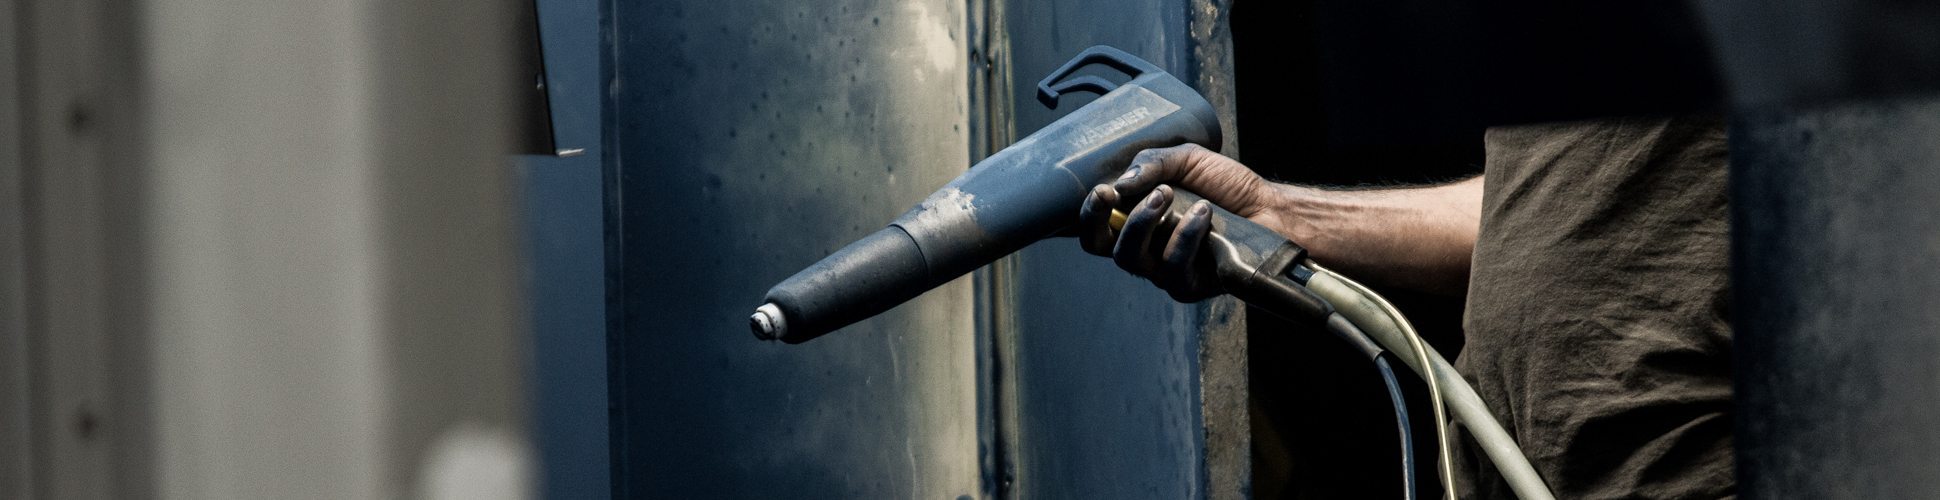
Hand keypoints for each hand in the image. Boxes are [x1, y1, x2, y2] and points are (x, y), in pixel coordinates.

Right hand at [1077, 144, 1284, 301]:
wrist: (1269, 207)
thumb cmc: (1226, 186)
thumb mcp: (1186, 160)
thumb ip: (1152, 164)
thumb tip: (1121, 184)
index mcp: (1137, 221)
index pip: (1097, 229)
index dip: (1090, 214)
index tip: (1104, 191)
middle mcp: (1145, 249)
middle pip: (1105, 249)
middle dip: (1115, 219)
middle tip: (1139, 193)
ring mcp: (1164, 271)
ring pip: (1134, 261)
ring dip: (1148, 223)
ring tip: (1173, 194)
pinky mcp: (1188, 286)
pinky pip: (1173, 268)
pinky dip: (1185, 236)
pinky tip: (1204, 214)